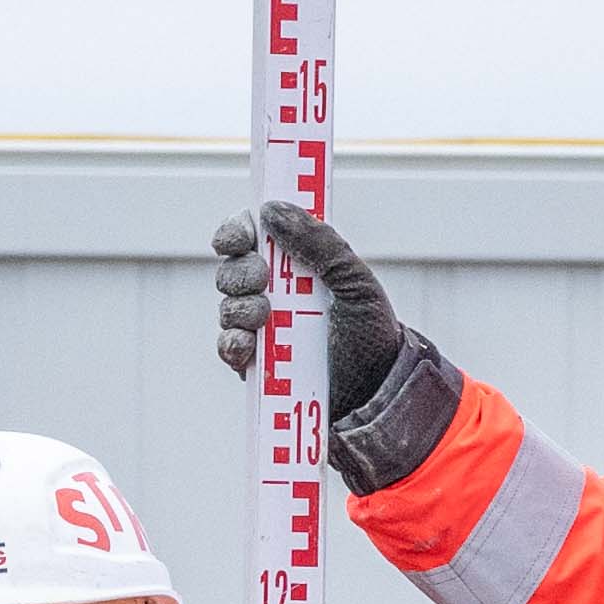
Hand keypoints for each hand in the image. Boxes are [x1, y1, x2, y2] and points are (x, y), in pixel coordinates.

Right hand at [202, 201, 456, 490]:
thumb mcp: (356, 282)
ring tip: (264, 317)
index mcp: (297, 267)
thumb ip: (320, 243)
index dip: (237, 231)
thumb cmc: (372, 335)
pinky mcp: (255, 366)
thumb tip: (272, 208)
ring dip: (238, 307)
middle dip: (239, 271)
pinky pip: (227, 347)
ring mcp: (262, 330)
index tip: (242, 236)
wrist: (378, 395)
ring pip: (226, 306)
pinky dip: (232, 341)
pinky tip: (249, 344)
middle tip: (262, 280)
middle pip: (231, 269)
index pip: (252, 238)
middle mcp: (274, 294)